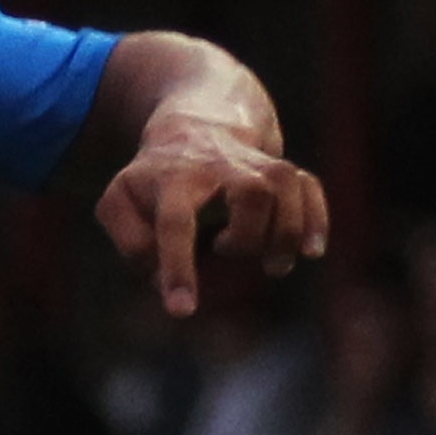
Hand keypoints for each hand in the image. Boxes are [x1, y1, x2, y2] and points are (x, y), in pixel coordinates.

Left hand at [95, 117, 330, 317]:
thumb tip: (161, 276)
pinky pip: (309, 187)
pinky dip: (316, 220)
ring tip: (271, 265)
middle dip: (247, 237)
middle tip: (225, 248)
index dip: (178, 268)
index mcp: (173, 178)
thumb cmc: (153, 178)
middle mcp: (220, 166)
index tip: (183, 310)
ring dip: (284, 234)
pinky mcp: (282, 169)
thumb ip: (132, 242)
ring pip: (285, 187)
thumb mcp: (120, 202)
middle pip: (252, 194)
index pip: (175, 223)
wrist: (197, 124)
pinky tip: (311, 251)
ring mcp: (255, 164)